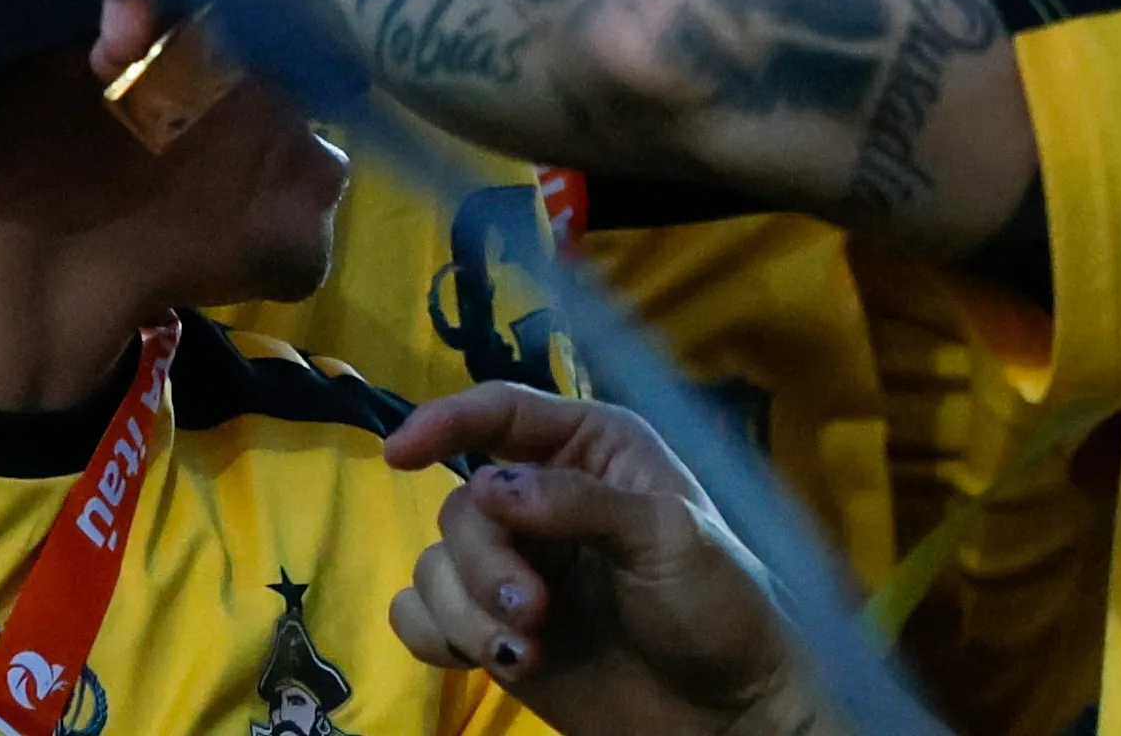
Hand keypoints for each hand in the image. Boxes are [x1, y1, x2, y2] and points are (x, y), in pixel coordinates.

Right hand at [382, 386, 829, 735]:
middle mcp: (545, 498)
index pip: (504, 413)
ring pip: (435, 566)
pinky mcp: (491, 629)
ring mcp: (515, 567)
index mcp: (595, 450)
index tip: (400, 452)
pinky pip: (419, 617)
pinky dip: (441, 638)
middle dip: (483, 564)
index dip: (448, 420)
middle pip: (461, 508)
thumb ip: (580, 503)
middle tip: (534, 612)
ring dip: (468, 613)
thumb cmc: (715, 604)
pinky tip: (498, 660)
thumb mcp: (668, 536)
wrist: (720, 708)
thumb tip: (491, 488)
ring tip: (528, 650)